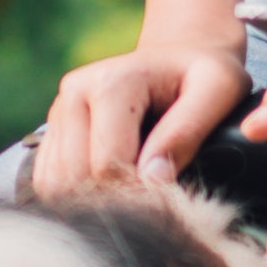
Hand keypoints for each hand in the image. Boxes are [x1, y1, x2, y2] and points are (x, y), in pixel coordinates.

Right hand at [38, 40, 252, 192]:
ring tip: (134, 202)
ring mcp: (59, 110)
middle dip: (113, 203)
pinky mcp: (53, 128)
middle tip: (153, 211)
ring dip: (91, 204)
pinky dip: (75, 198)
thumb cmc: (204, 76)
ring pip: (55, 184)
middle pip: (76, 177)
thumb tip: (154, 179)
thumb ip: (187, 131)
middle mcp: (75, 92)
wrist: (180, 55)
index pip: (108, 164)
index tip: (170, 204)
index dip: (138, 195)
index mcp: (112, 82)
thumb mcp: (218, 91)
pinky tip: (110, 194)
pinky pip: (47, 181)